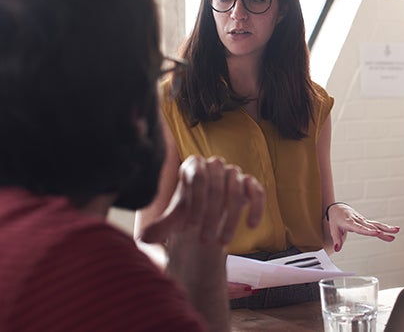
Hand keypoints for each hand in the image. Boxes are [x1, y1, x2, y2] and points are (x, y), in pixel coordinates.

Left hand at [138, 155, 263, 331]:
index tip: (189, 228)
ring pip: (237, 192)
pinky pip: (257, 193)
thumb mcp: (172, 221)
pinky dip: (256, 208)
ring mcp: (234, 174)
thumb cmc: (186, 213)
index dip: (195, 203)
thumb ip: (160, 228)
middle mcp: (215, 165)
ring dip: (231, 219)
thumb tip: (143, 239)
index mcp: (193, 165)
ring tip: (222, 242)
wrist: (206, 215)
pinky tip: (251, 226)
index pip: (197, 178)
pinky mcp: (250, 185)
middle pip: (217, 186)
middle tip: (205, 241)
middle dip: (212, 216)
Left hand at [327, 204, 399, 251]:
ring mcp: (364, 221)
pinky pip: (376, 224)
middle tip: (393, 233)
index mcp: (350, 222)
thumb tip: (337, 249)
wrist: (339, 208)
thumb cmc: (336, 219)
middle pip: (372, 226)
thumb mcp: (333, 229)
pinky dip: (385, 227)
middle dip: (383, 229)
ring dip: (387, 228)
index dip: (369, 231)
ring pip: (376, 224)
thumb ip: (337, 239)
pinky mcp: (366, 222)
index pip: (360, 228)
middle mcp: (359, 221)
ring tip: (397, 230)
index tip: (377, 232)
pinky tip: (394, 230)